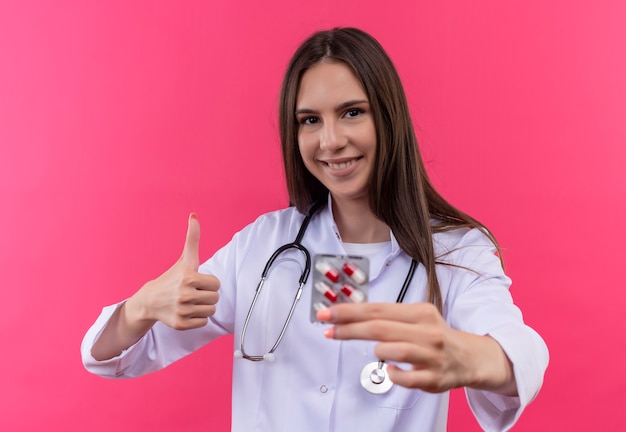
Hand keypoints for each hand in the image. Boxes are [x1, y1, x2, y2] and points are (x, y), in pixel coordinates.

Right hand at [126, 213, 220, 329]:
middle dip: (207, 295)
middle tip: (193, 292)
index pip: (216, 283)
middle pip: (215, 298)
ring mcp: (182, 310)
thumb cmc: (172, 277)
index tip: (197, 281)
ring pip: (211, 311)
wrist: (150, 300)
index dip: (209, 282)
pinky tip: (186, 311)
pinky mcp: (180, 324)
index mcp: (188, 277)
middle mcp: (185, 294)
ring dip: (203, 307)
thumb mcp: (184, 258)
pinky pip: (203, 322)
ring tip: (190, 301)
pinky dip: (197, 318)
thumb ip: (192, 238)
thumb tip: (194, 215)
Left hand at [317, 302, 515, 394]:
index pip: (377, 309)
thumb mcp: (415, 318)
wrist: (469, 357)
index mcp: (419, 312)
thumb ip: (387, 317)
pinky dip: (395, 374)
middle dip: (349, 328)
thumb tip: (350, 314)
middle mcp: (427, 331)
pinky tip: (391, 370)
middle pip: (380, 327)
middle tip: (328, 330)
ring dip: (379, 351)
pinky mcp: (434, 378)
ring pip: (394, 350)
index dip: (349, 312)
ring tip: (379, 351)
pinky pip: (407, 378)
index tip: (327, 314)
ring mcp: (432, 355)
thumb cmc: (434, 336)